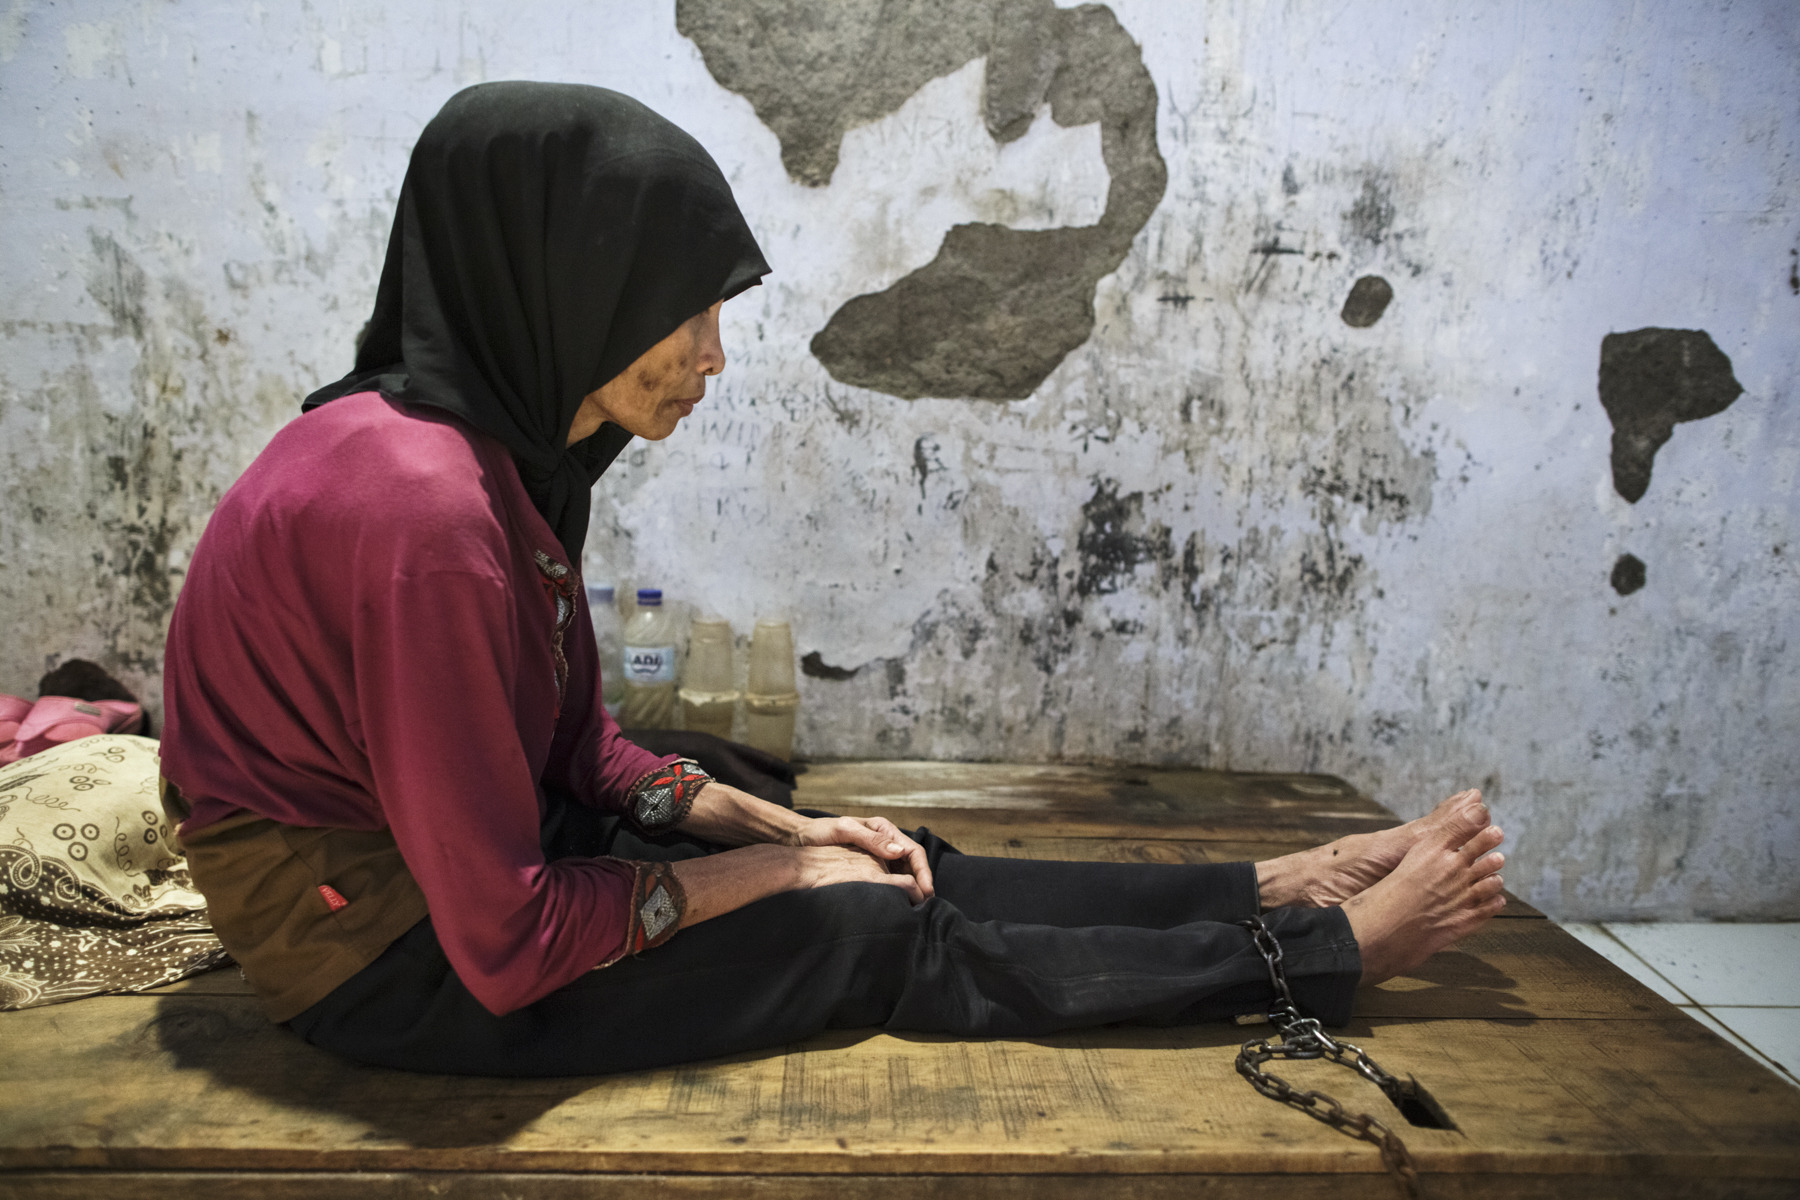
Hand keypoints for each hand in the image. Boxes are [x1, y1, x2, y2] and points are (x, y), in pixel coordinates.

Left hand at [788, 815, 934, 900]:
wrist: (800, 838)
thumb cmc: (820, 831)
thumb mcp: (845, 830)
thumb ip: (872, 840)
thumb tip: (900, 851)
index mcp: (884, 829)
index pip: (913, 850)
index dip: (923, 871)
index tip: (926, 890)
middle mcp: (884, 840)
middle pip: (912, 862)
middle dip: (921, 882)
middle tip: (925, 903)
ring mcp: (877, 853)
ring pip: (903, 871)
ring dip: (911, 886)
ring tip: (915, 906)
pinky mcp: (869, 864)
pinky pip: (889, 877)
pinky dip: (897, 888)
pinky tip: (897, 901)